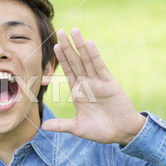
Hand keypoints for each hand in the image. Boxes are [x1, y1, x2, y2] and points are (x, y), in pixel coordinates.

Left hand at [42, 28, 144, 145]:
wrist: (122, 134)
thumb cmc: (100, 130)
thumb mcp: (77, 128)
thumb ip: (61, 125)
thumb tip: (43, 127)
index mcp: (79, 91)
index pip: (68, 71)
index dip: (61, 59)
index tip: (55, 45)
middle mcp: (87, 83)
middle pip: (75, 61)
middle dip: (67, 46)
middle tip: (60, 30)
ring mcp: (98, 82)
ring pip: (87, 60)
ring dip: (80, 46)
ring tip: (73, 31)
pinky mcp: (109, 84)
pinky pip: (100, 67)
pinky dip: (94, 56)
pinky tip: (89, 44)